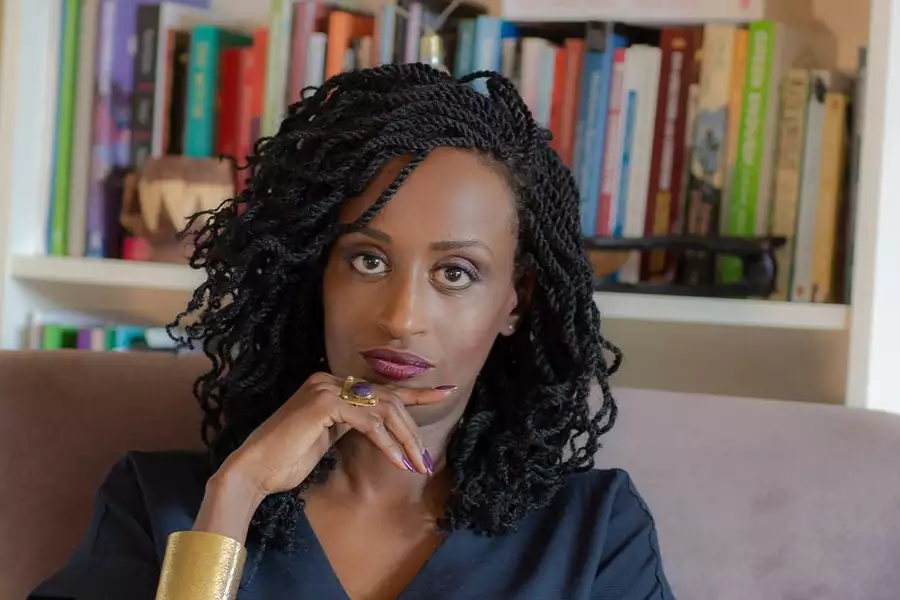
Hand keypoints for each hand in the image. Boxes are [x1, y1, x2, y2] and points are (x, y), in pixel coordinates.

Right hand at [219, 372, 452, 498]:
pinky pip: (369, 422)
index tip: (443, 393)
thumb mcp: (328, 437)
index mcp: (330, 384)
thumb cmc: (288, 459)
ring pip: (383, 409)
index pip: (380, 389)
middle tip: (426, 456)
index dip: (415, 393)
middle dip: (412, 428)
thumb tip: (381, 428)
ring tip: (417, 463)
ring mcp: (326, 389)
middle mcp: (329, 380)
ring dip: (404, 439)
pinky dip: (387, 443)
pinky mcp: (324, 404)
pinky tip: (397, 461)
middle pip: (387, 399)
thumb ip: (351, 424)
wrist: (255, 470)